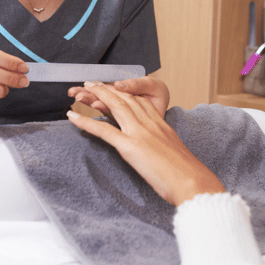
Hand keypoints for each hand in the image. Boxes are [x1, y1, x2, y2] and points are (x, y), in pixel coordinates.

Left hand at [67, 82, 224, 206]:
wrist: (192, 182)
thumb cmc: (187, 174)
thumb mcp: (175, 153)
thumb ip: (164, 147)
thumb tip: (158, 153)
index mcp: (161, 123)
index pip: (139, 100)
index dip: (124, 92)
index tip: (114, 88)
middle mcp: (150, 123)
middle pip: (125, 98)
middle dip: (107, 88)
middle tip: (92, 83)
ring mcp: (139, 133)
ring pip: (114, 106)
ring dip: (95, 96)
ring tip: (81, 91)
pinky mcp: (130, 146)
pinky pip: (104, 130)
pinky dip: (86, 122)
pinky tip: (73, 117)